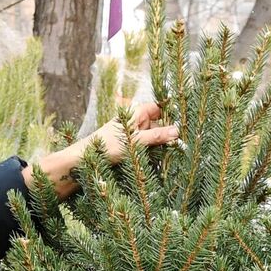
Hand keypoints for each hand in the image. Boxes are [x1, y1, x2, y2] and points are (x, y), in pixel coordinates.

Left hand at [23, 102, 179, 198]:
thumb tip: (177, 131)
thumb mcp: (134, 141)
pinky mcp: (131, 151)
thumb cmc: (105, 147)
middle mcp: (135, 123)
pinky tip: (166, 161)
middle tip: (187, 139)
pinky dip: (156, 154)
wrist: (83, 163)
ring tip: (180, 151)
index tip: (187, 117)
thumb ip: (156, 136)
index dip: (172, 110)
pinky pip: (149, 149)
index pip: (159, 107)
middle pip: (159, 123)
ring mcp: (134, 137)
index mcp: (135, 114)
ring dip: (164, 145)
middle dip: (170, 130)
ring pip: (155, 138)